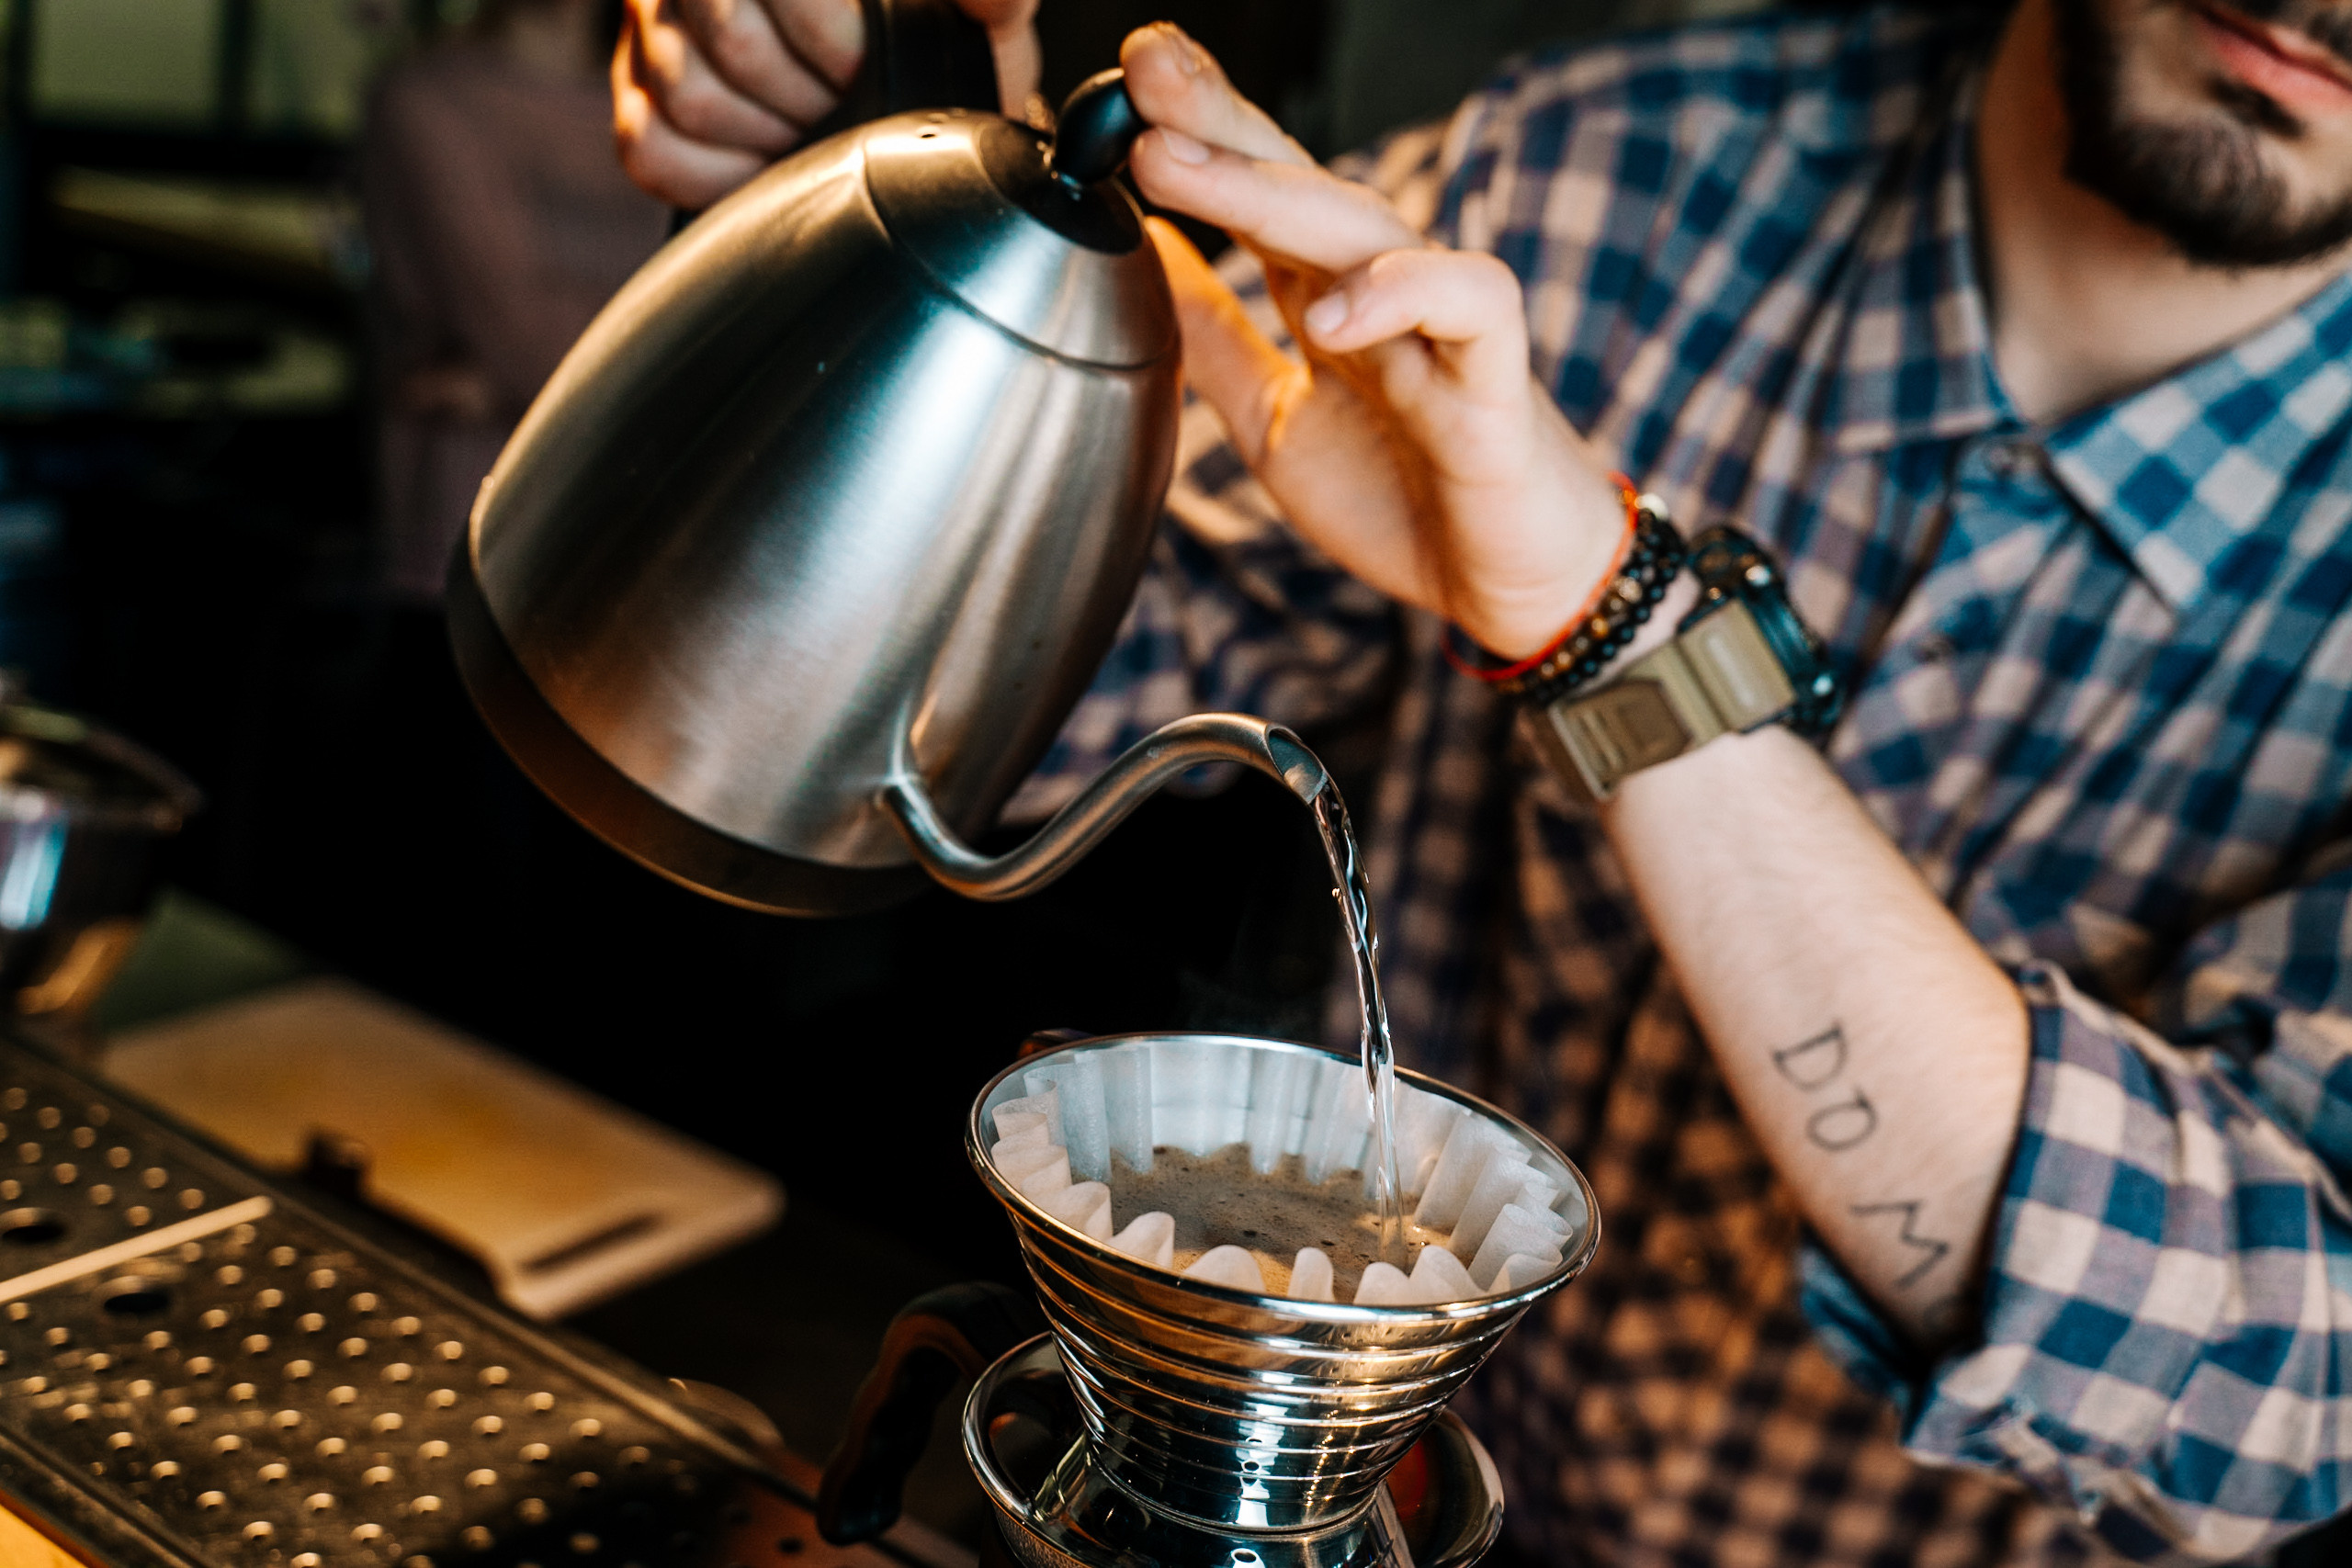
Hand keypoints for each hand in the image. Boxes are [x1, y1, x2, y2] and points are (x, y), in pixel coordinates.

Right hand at [613, 0, 1041, 208]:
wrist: (897, 82)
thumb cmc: (927, 34)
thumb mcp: (972, 12)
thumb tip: (996, 3)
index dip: (830, 40)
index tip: (863, 69)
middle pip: (733, 47)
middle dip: (809, 100)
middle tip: (842, 107)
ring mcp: (656, 33)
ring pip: (690, 101)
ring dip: (769, 139)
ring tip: (808, 131)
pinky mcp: (635, 98)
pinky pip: (651, 150)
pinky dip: (717, 177)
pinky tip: (765, 164)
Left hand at [1121, 25, 1624, 659]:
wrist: (1503, 587)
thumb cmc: (1404, 497)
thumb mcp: (1272, 422)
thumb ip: (1213, 339)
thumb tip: (1142, 250)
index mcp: (1325, 294)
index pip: (1258, 189)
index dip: (1196, 128)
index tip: (1121, 77)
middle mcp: (1381, 291)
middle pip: (1300, 180)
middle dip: (1220, 118)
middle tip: (1144, 63)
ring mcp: (1440, 328)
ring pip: (1364, 228)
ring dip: (1264, 190)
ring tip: (1172, 161)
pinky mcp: (1495, 381)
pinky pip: (1468, 304)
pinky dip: (1399, 297)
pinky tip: (1329, 313)